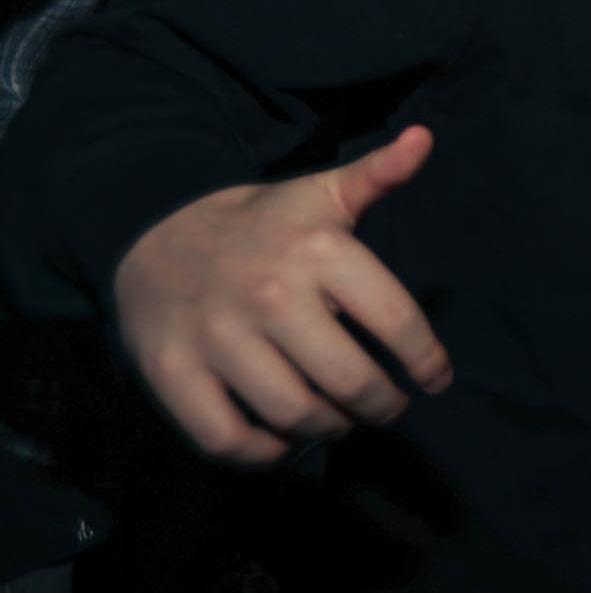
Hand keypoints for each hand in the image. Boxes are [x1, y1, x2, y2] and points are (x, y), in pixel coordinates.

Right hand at [113, 127, 449, 464]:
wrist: (152, 231)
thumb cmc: (262, 223)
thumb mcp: (321, 192)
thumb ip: (378, 174)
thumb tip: (425, 139)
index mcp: (318, 249)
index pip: (397, 320)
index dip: (426, 361)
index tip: (436, 380)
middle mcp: (270, 293)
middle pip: (350, 381)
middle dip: (381, 408)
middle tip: (387, 409)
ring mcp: (217, 336)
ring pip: (295, 415)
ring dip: (329, 431)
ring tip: (340, 420)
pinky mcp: (171, 372)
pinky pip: (226, 440)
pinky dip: (263, 454)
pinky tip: (282, 439)